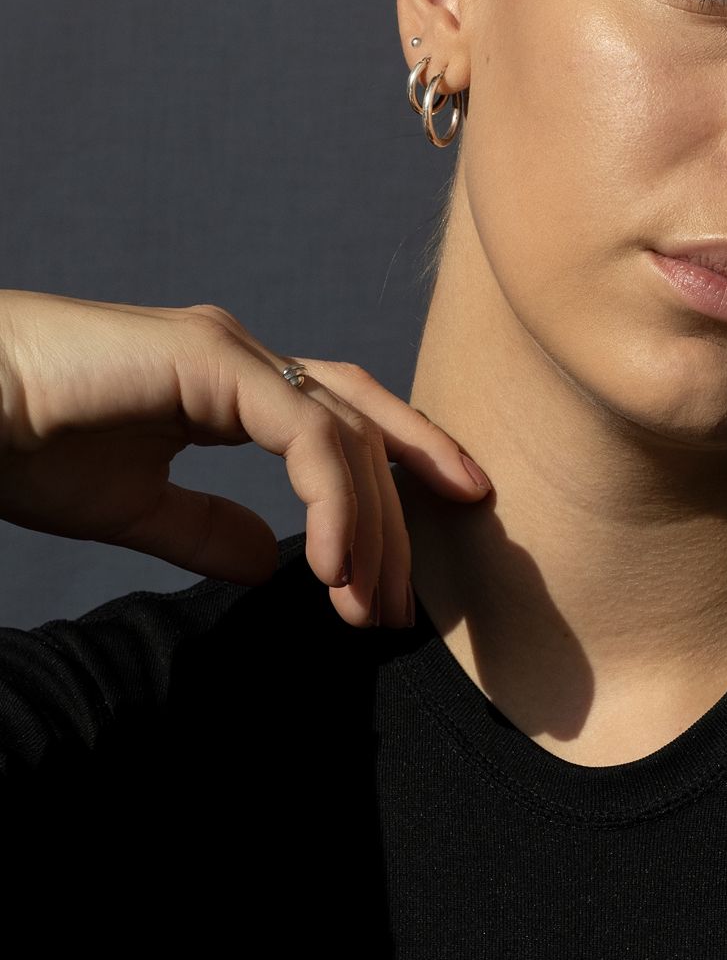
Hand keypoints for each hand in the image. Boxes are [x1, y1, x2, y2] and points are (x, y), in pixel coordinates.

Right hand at [0, 290, 489, 627]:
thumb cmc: (25, 446)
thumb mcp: (133, 506)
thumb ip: (206, 528)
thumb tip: (273, 562)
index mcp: (231, 386)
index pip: (345, 420)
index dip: (406, 462)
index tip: (451, 520)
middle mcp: (244, 359)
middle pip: (361, 428)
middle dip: (397, 518)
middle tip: (401, 607)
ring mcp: (230, 351)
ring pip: (343, 432)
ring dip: (370, 525)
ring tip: (368, 605)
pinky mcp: (209, 358)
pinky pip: (301, 433)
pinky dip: (332, 499)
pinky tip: (334, 566)